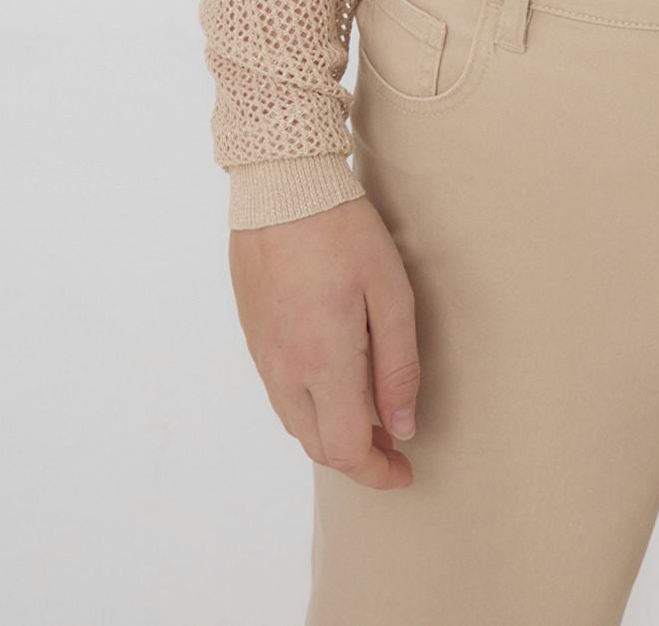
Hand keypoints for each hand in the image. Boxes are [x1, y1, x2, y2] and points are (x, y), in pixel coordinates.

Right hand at [228, 195, 421, 487]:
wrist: (281, 187)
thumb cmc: (343, 232)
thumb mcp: (390, 293)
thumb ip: (398, 366)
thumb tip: (402, 427)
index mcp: (323, 364)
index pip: (347, 450)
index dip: (378, 472)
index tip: (405, 471)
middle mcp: (286, 370)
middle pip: (319, 446)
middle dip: (358, 456)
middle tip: (395, 441)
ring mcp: (264, 355)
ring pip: (297, 423)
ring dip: (332, 432)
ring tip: (371, 412)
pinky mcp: (253, 337)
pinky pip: (281, 393)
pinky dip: (311, 406)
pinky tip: (336, 380)